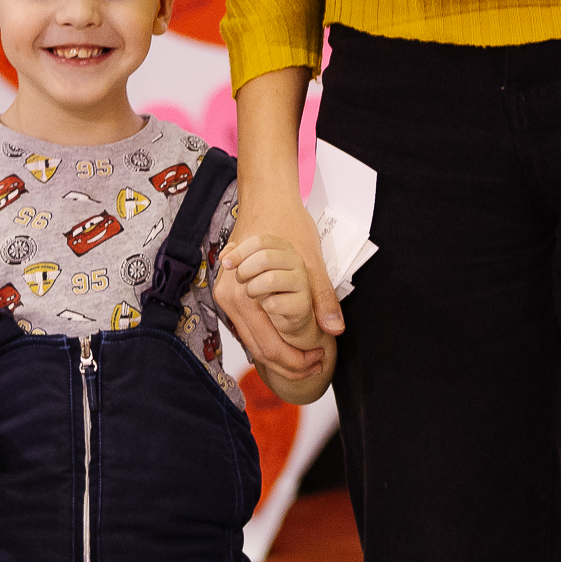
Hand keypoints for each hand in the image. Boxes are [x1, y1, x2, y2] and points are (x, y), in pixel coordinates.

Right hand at [213, 192, 339, 383]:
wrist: (266, 196)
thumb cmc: (287, 222)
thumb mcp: (310, 261)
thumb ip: (321, 297)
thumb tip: (335, 329)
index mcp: (243, 295)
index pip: (269, 347)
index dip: (294, 363)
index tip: (318, 363)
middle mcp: (228, 298)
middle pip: (258, 349)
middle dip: (287, 364)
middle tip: (315, 366)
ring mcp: (225, 295)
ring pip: (251, 340)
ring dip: (278, 353)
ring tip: (306, 357)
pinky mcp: (230, 290)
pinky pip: (247, 324)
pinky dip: (267, 336)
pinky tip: (288, 341)